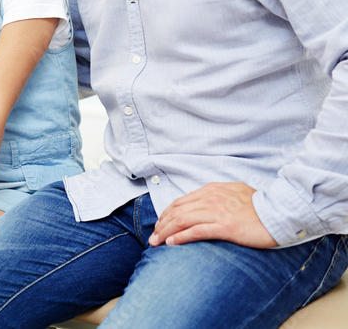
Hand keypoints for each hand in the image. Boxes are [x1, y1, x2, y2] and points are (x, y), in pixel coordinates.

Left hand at [149, 182, 277, 248]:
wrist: (280, 213)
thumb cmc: (260, 206)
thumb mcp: (234, 193)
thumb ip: (217, 196)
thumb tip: (204, 202)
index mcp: (211, 190)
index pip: (180, 202)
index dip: (166, 214)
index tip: (160, 225)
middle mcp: (211, 198)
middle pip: (177, 211)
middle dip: (161, 224)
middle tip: (153, 237)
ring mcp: (217, 212)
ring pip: (182, 221)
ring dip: (166, 232)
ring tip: (157, 242)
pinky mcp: (225, 226)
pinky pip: (196, 231)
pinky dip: (181, 237)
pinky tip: (171, 243)